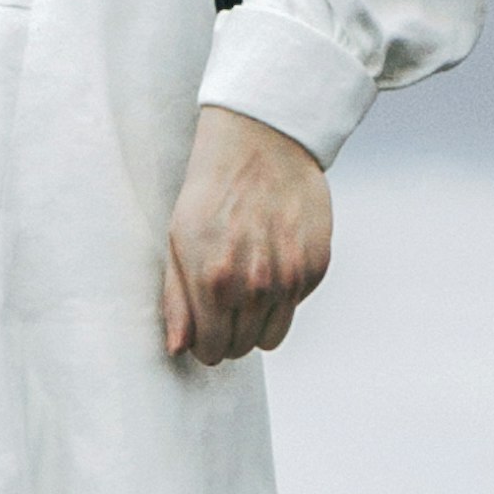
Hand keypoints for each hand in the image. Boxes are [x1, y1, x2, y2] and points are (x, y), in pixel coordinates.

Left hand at [160, 108, 331, 364]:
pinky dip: (283, 294)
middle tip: (223, 307)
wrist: (262, 143)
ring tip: (247, 289)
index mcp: (213, 281)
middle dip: (230, 336)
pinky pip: (295, 306)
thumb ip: (177, 300)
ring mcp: (290, 278)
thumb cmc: (211, 190)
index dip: (205, 345)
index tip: (204, 331)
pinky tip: (271, 258)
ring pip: (273, 337)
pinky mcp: (316, 266)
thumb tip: (179, 349)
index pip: (212, 350)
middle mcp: (255, 286)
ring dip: (258, 323)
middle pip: (243, 348)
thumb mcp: (178, 240)